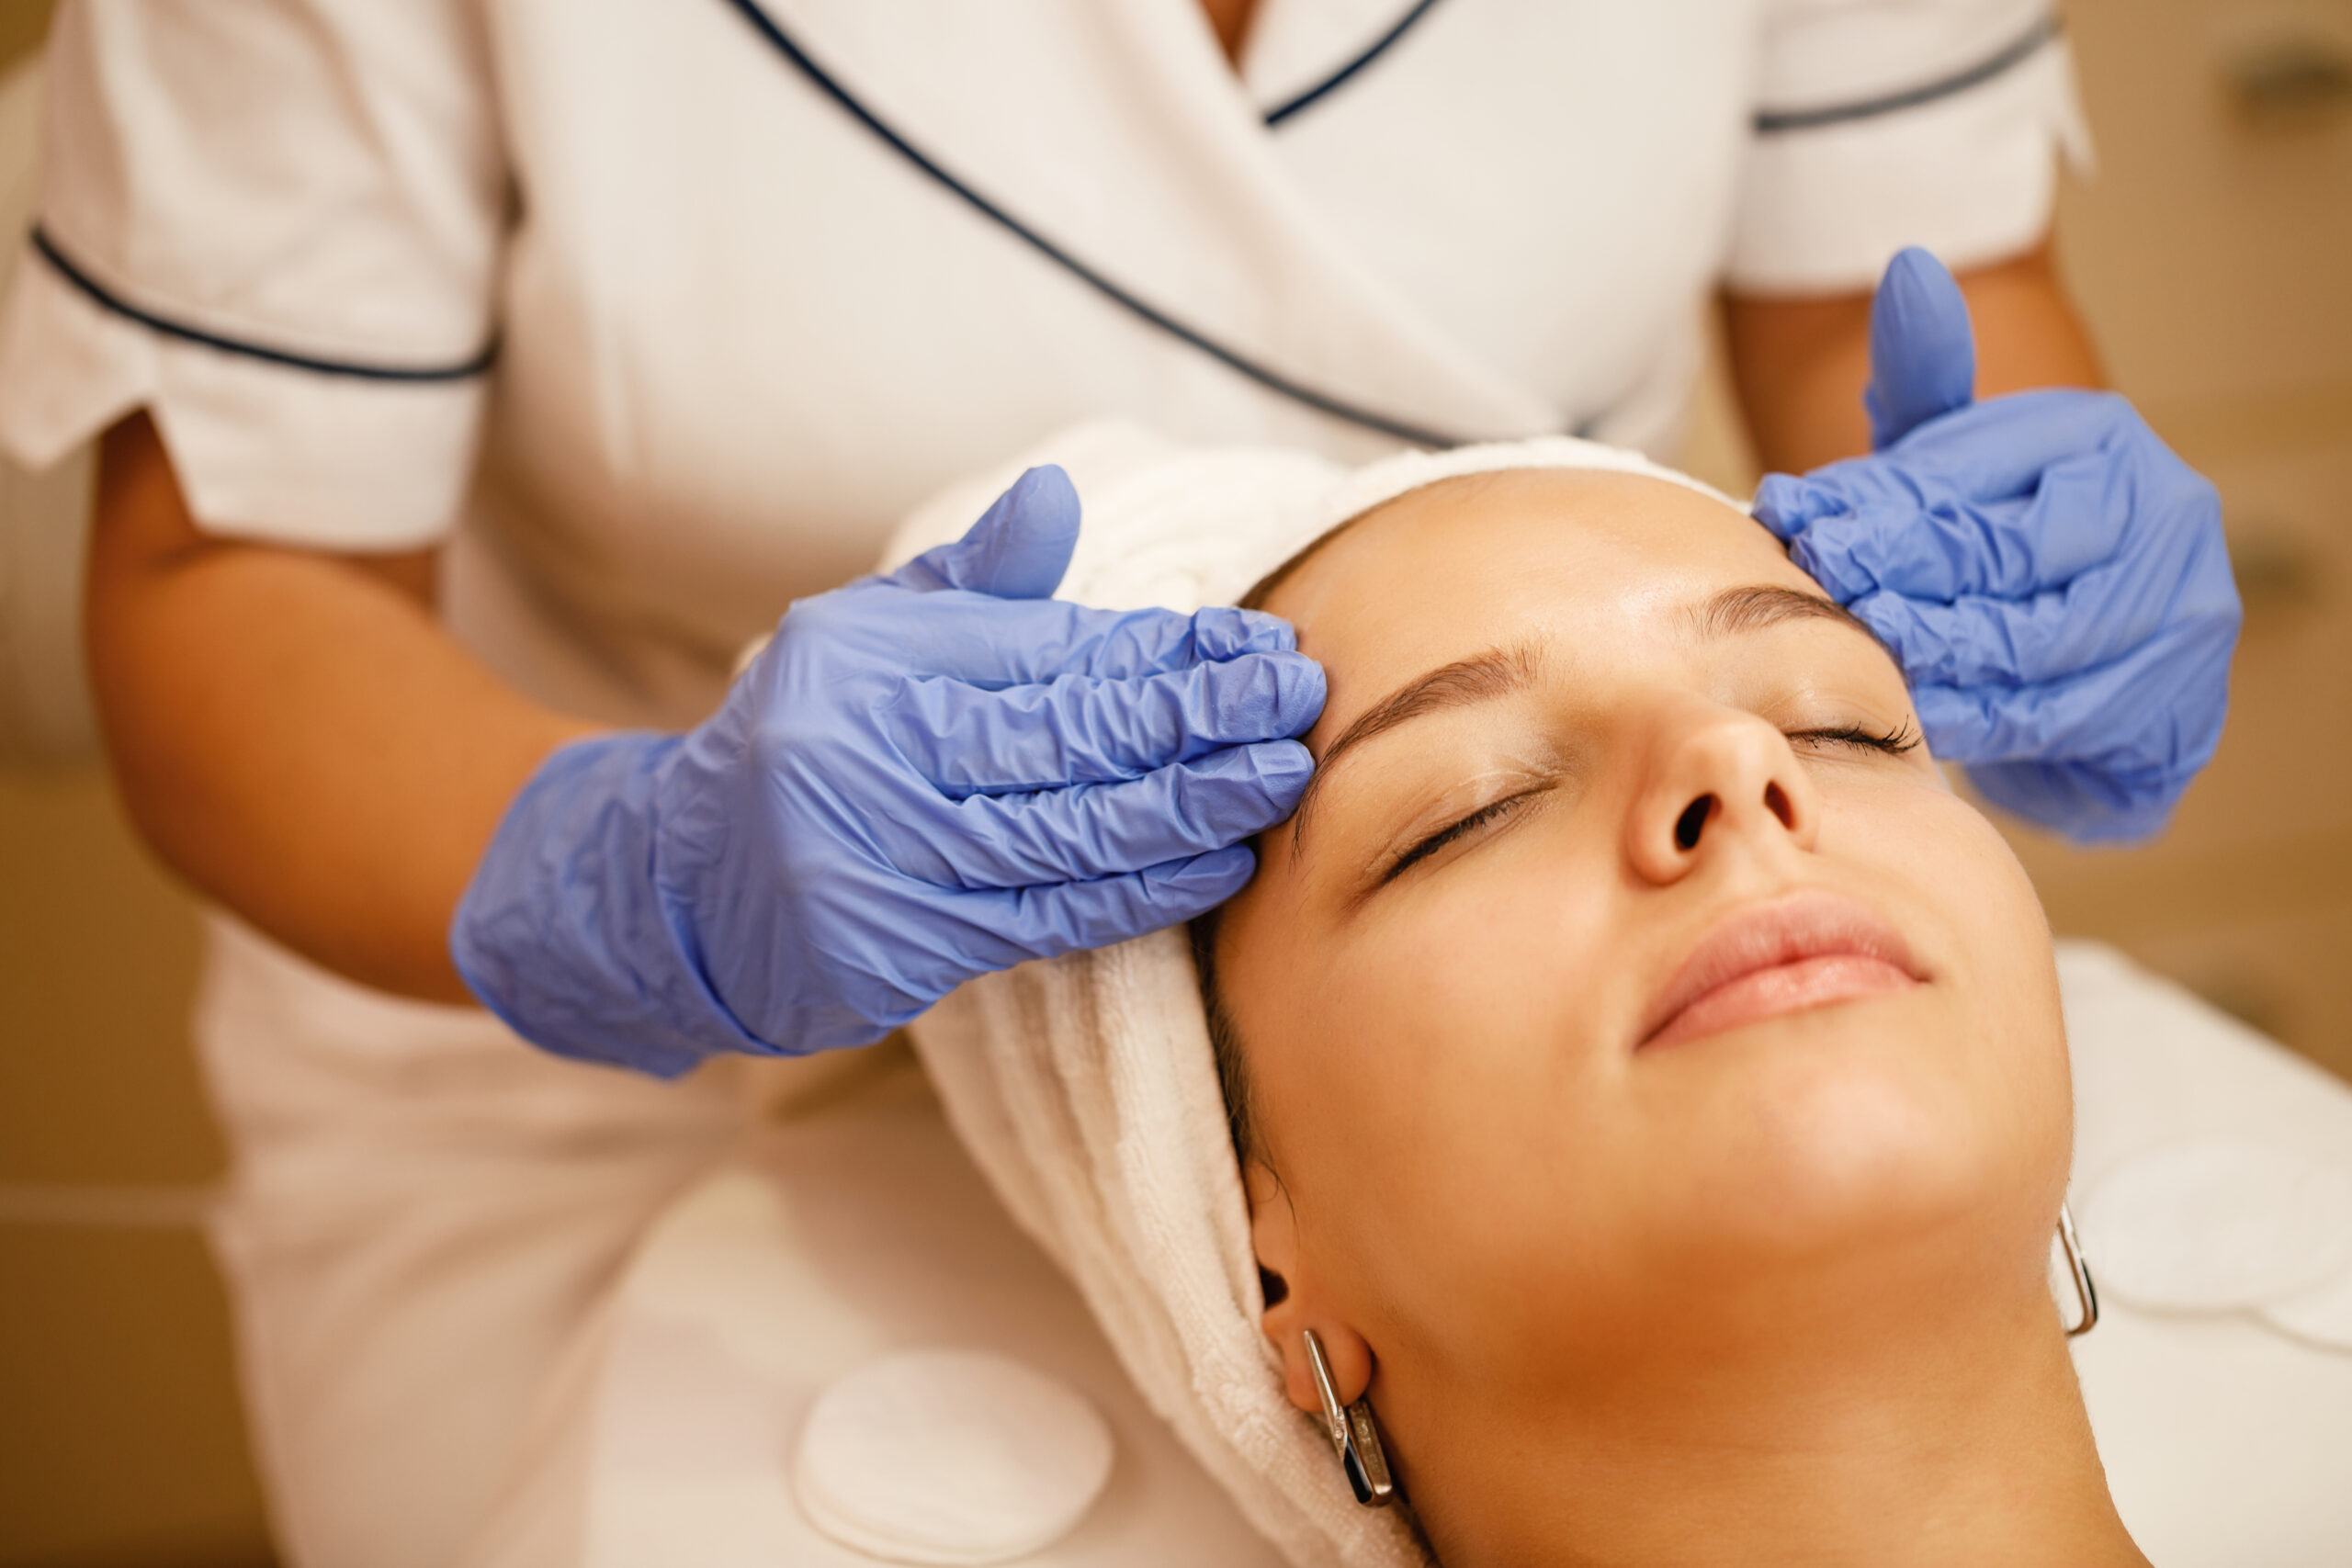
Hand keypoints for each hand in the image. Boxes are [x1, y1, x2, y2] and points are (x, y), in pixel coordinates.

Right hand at [452, 466, 1323, 1073]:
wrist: (675, 890)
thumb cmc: (803, 747)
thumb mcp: (862, 641)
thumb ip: (972, 583)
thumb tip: (1059, 493)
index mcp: (874, 660)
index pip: (1050, 651)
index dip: (1165, 650)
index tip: (1260, 644)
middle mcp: (870, 749)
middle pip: (1066, 734)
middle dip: (1195, 717)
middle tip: (1300, 701)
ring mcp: (878, 853)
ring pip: (1066, 828)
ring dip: (1189, 806)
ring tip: (1283, 778)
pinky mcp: (891, 947)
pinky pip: (1043, 912)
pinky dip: (1138, 888)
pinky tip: (1216, 862)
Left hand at [1753, 248, 2240, 841]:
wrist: (2100, 662)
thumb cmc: (2010, 544)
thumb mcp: (1962, 458)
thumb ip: (1925, 382)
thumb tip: (1909, 269)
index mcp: (2100, 437)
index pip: (1971, 471)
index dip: (1876, 506)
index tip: (1798, 526)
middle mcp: (2159, 511)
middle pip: (2001, 553)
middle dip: (1900, 578)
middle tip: (1825, 592)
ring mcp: (2178, 606)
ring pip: (2026, 640)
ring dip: (1931, 653)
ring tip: (1861, 649)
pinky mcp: (2175, 697)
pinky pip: (2052, 714)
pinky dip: (1976, 716)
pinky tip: (1916, 710)